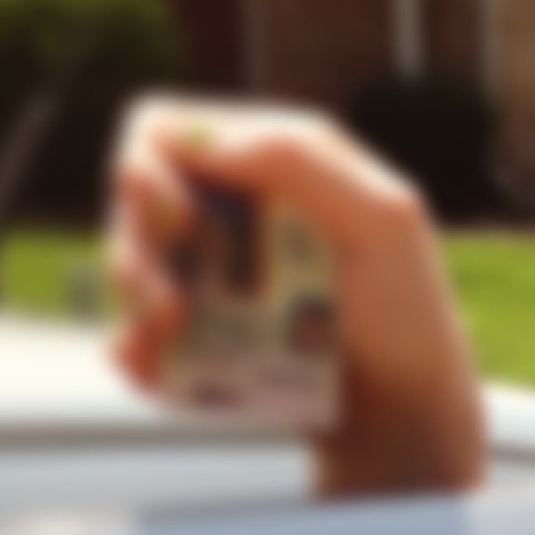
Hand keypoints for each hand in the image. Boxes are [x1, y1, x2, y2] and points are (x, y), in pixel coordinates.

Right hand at [108, 98, 487, 500]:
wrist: (409, 404)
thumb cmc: (410, 308)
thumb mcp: (385, 221)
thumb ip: (302, 159)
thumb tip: (204, 137)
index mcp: (269, 158)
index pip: (162, 130)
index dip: (146, 166)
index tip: (178, 222)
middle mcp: (230, 204)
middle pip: (130, 200)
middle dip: (134, 247)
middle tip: (168, 304)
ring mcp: (208, 266)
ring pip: (124, 263)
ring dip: (132, 302)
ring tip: (173, 337)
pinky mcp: (197, 326)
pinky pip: (133, 331)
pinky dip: (138, 353)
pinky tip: (158, 369)